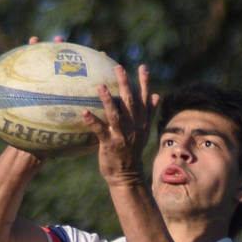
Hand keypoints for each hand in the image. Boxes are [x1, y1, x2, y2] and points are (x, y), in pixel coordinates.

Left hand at [86, 61, 159, 186]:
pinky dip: (92, 121)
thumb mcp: (144, 132)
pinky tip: (83, 112)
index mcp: (142, 122)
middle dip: (125, 84)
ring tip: (100, 85)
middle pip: (130, 102)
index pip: (145, 99)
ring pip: (115, 114)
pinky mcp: (110, 144)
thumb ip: (150, 112)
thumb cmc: (132, 151)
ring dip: (108, 99)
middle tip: (118, 67)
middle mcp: (134, 126)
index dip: (144, 82)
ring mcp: (122, 135)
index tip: (143, 66)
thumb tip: (157, 94)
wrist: (127, 175)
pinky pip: (99, 130)